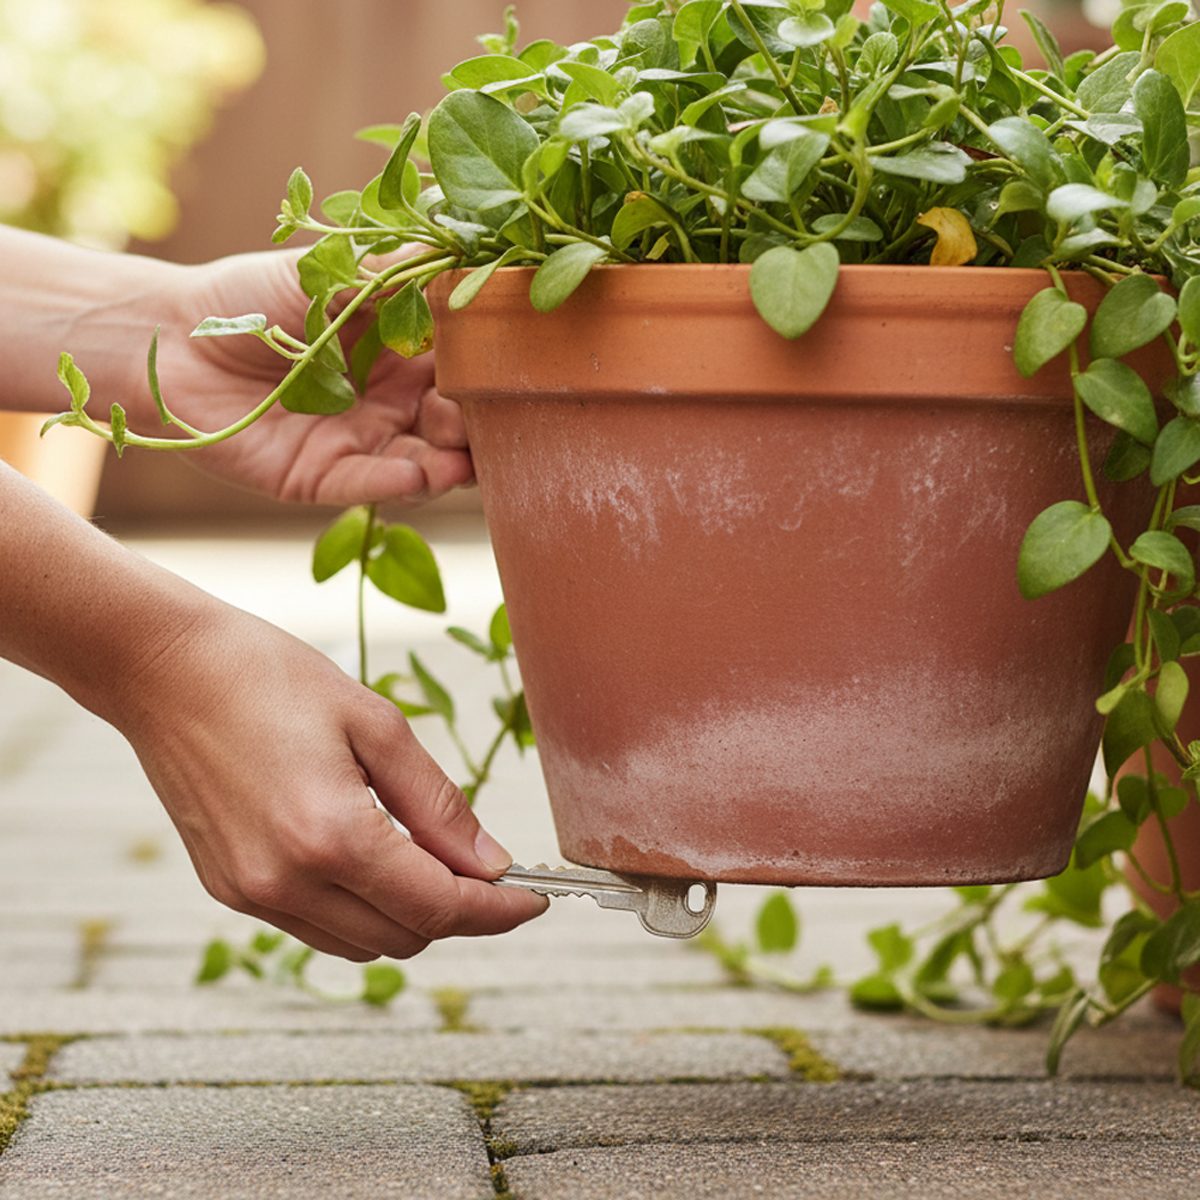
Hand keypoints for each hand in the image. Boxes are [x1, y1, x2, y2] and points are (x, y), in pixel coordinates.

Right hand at [117, 596, 545, 959]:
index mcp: (331, 836)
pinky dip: (361, 910)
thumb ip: (438, 803)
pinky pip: (318, 928)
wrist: (164, 669)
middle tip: (486, 866)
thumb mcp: (376, 724)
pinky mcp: (229, 890)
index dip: (498, 912)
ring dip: (410, 915)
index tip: (534, 901)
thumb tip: (491, 863)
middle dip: (460, 911)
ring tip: (429, 857)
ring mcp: (252, 894)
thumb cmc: (270, 677)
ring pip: (364, 944)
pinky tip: (373, 859)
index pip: (440, 907)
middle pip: (407, 937)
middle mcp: (287, 882)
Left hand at [141, 249, 472, 505]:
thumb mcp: (329, 269)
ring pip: (426, 462)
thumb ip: (397, 268)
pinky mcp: (323, 478)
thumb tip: (468, 246)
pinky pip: (372, 485)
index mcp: (398, 353)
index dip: (487, 370)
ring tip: (467, 456)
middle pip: (453, 423)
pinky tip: (421, 473)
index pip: (460, 369)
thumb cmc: (247, 298)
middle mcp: (388, 403)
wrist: (168, 340)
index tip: (514, 364)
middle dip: (476, 423)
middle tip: (492, 414)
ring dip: (452, 462)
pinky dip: (400, 482)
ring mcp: (360, 443)